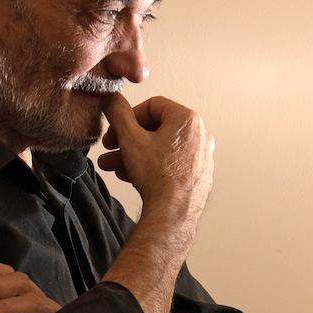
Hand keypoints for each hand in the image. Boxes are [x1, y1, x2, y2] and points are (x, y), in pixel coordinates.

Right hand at [98, 92, 214, 220]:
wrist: (172, 214)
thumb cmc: (157, 176)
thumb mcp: (130, 139)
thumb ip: (118, 113)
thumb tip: (111, 98)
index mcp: (187, 119)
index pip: (153, 105)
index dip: (129, 115)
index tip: (116, 127)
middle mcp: (199, 136)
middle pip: (156, 129)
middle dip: (128, 139)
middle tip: (111, 147)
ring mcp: (201, 158)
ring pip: (161, 149)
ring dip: (134, 155)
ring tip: (113, 166)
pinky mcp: (198, 177)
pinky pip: (171, 165)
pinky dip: (151, 167)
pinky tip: (131, 177)